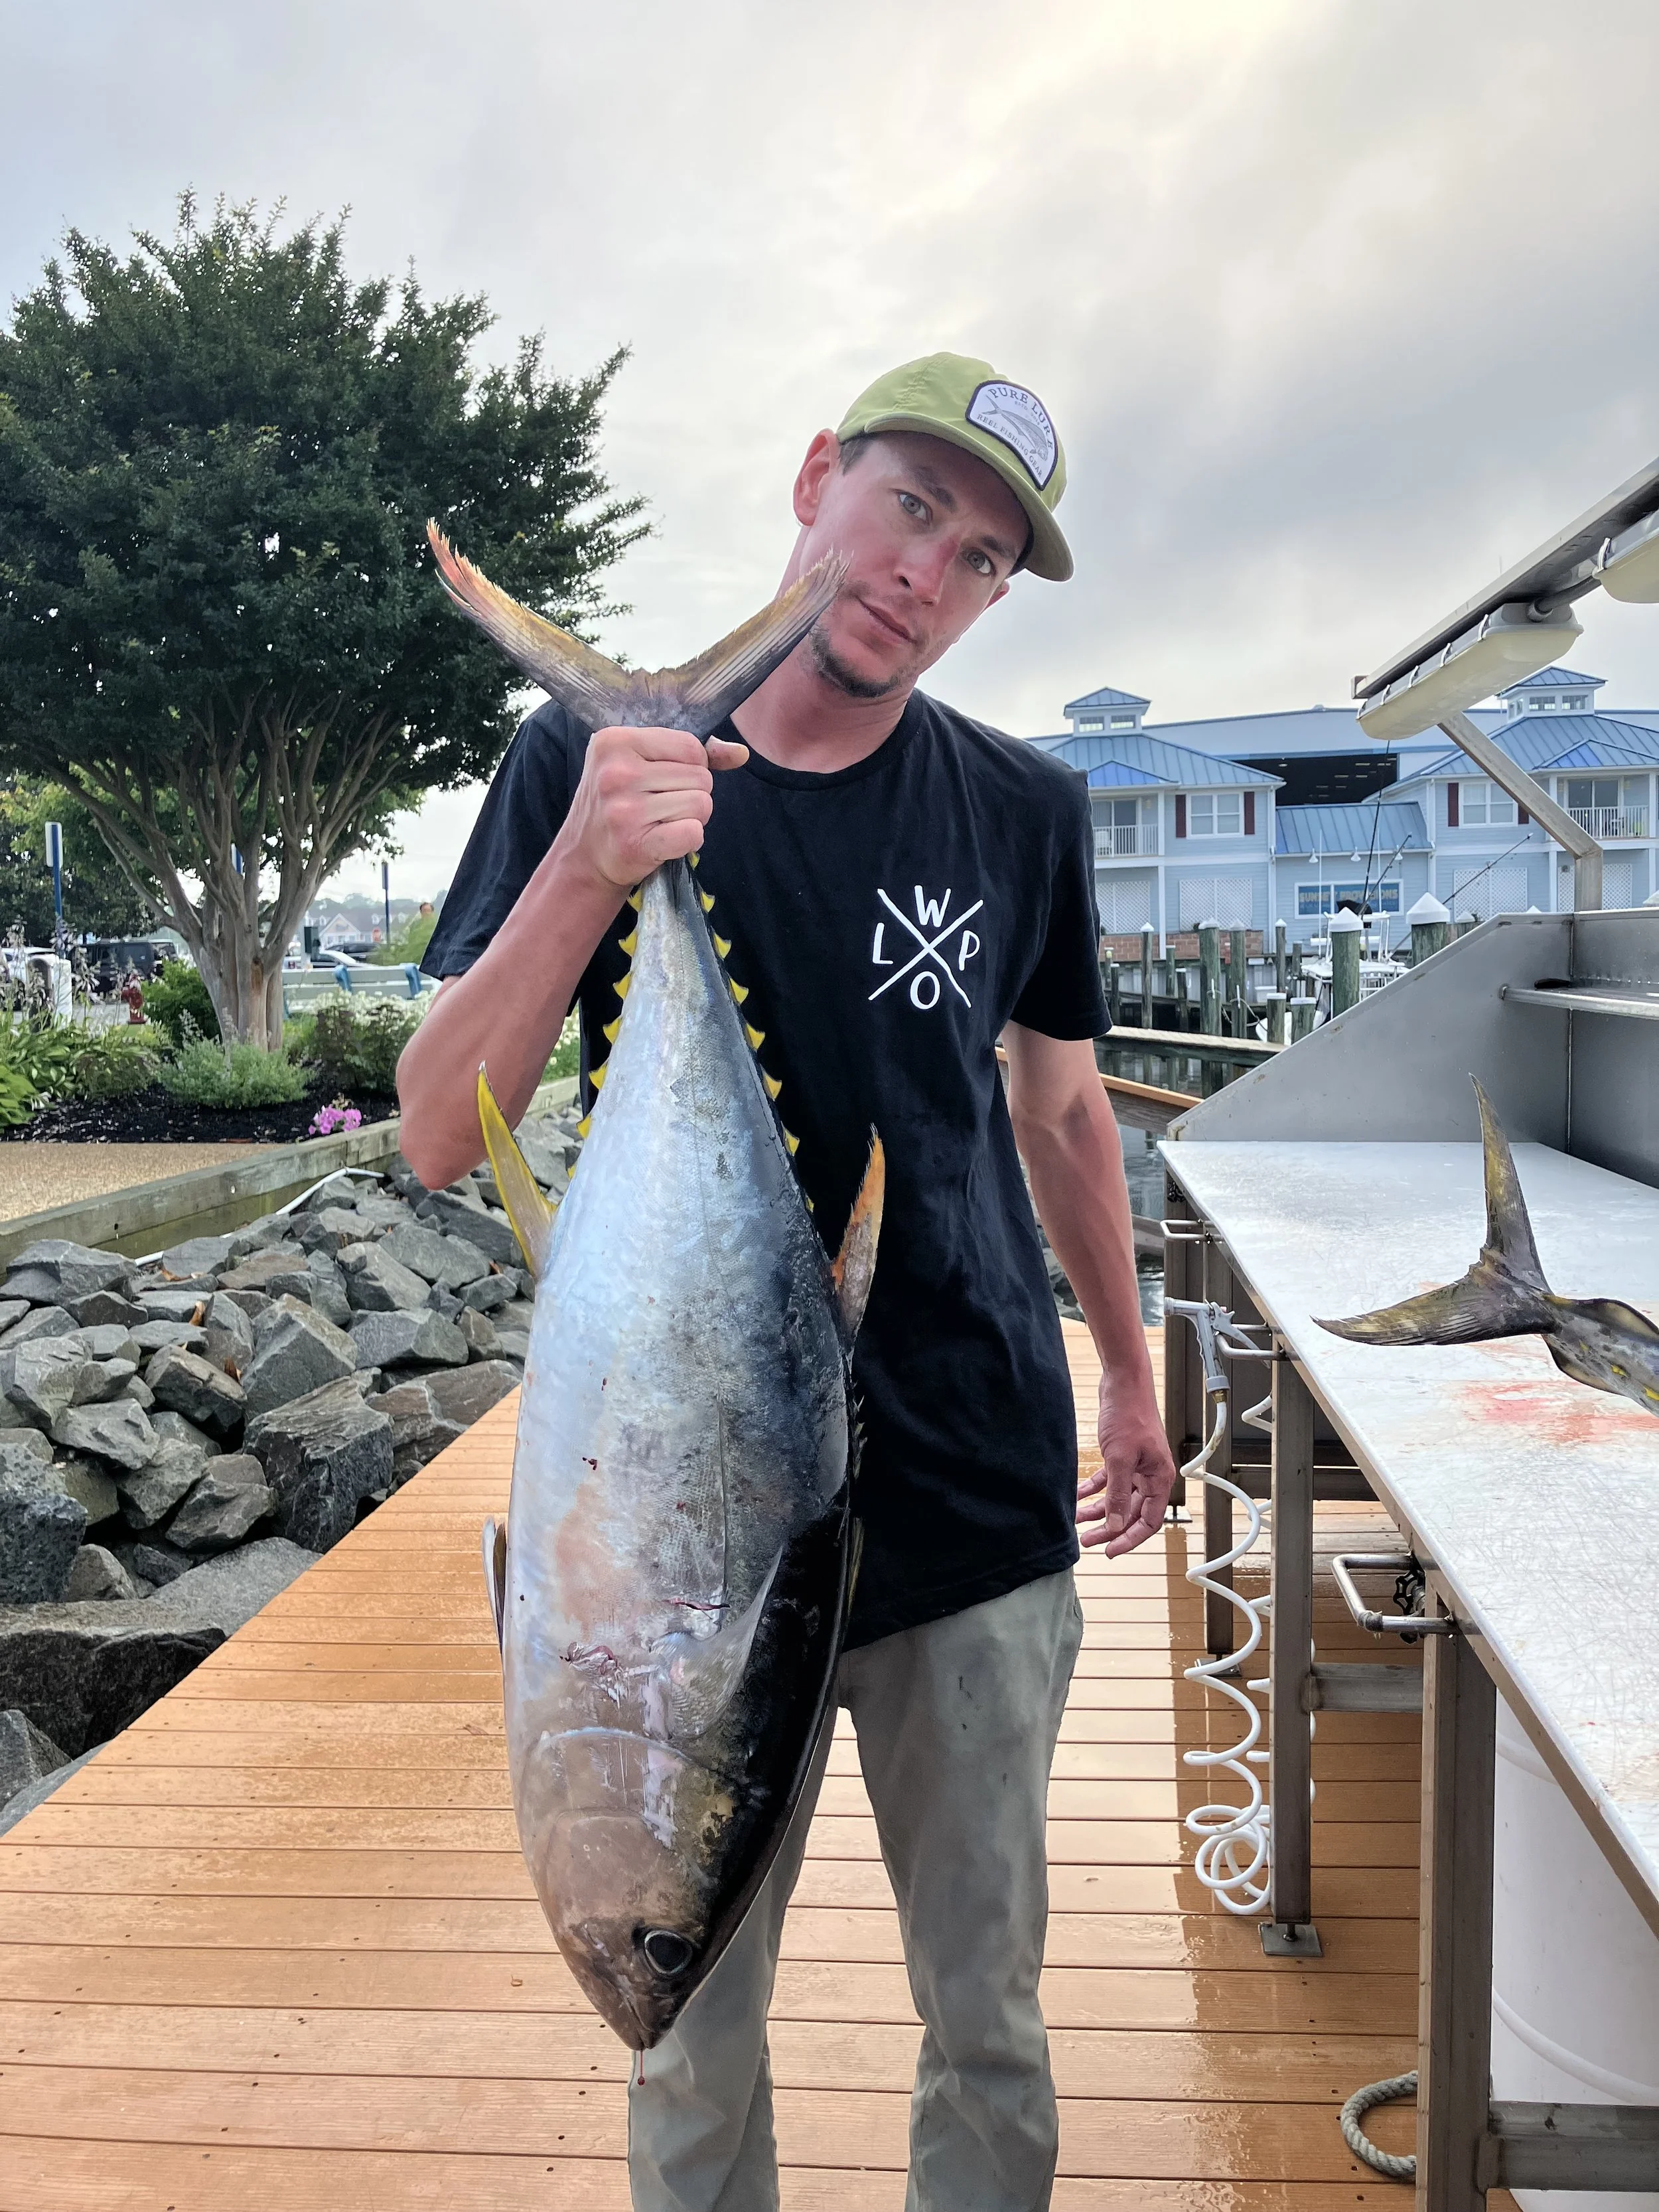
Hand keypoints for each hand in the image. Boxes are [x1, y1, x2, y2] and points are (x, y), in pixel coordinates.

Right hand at [563, 726, 748, 890]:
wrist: (584, 857)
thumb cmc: (618, 804)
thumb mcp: (640, 764)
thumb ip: (691, 753)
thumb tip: (741, 753)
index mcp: (615, 741)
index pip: (690, 746)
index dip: (693, 766)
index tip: (667, 780)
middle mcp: (616, 773)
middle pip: (700, 777)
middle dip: (693, 794)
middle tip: (662, 807)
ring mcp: (624, 809)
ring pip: (701, 805)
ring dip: (691, 818)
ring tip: (661, 822)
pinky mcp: (634, 843)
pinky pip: (694, 833)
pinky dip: (688, 840)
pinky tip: (665, 841)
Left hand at [1077, 1380, 1176, 1556]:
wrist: (1122, 1383)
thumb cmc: (1130, 1414)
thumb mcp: (1120, 1458)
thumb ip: (1117, 1494)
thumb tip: (1113, 1525)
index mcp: (1159, 1478)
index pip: (1148, 1521)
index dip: (1129, 1539)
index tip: (1109, 1550)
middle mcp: (1150, 1475)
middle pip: (1131, 1513)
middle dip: (1109, 1527)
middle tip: (1086, 1540)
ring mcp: (1136, 1466)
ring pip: (1117, 1498)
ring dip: (1098, 1511)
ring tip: (1077, 1521)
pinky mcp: (1121, 1456)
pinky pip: (1108, 1481)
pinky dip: (1093, 1490)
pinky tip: (1076, 1496)